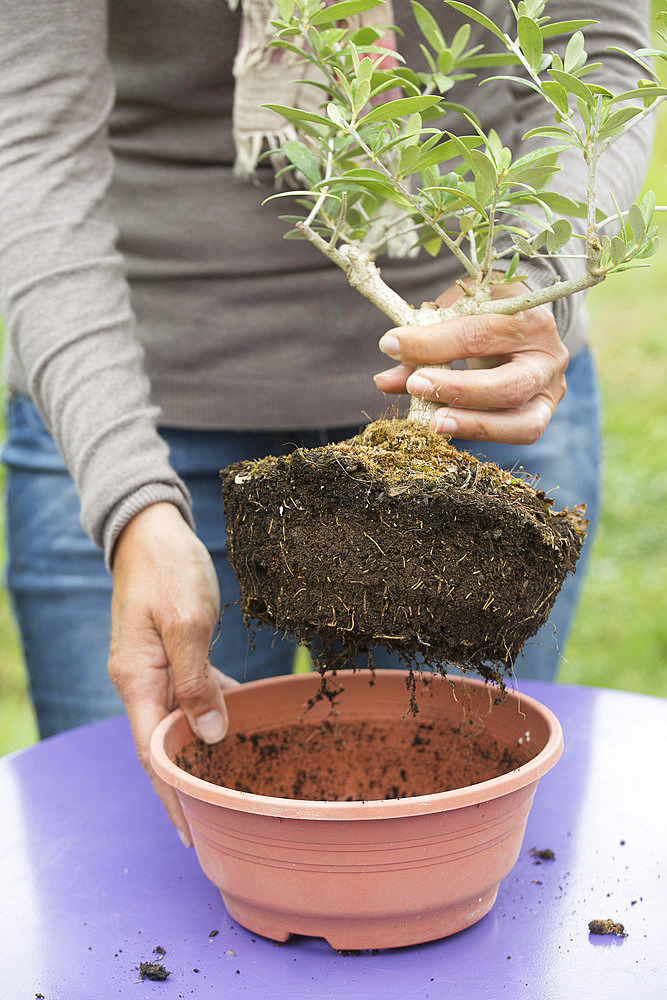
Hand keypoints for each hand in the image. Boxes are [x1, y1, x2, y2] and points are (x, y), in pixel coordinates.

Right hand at [108, 502, 238, 844]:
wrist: (152, 530)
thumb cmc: (167, 569)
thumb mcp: (185, 622)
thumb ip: (195, 680)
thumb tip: (209, 735)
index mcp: (138, 681)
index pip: (153, 755)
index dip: (173, 795)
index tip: (193, 830)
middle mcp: (142, 682)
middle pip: (164, 746)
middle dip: (188, 784)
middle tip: (220, 821)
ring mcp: (156, 667)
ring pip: (180, 720)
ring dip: (202, 749)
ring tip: (231, 782)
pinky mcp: (171, 651)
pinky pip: (191, 690)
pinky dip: (212, 706)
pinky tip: (238, 715)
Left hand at [374, 281, 568, 444]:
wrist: (525, 322)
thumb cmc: (486, 312)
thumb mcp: (458, 311)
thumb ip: (426, 342)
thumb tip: (385, 381)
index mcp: (529, 318)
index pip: (478, 334)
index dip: (432, 343)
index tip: (391, 344)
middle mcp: (549, 357)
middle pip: (509, 385)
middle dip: (458, 390)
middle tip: (416, 386)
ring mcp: (550, 391)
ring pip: (522, 423)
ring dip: (473, 425)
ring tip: (432, 424)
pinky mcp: (542, 415)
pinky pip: (516, 434)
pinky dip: (478, 433)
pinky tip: (446, 428)